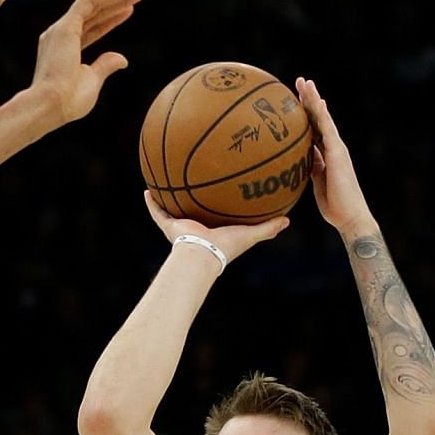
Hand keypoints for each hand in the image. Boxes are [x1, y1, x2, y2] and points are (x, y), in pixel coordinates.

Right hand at [29, 0, 146, 122]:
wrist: (51, 106)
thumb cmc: (69, 101)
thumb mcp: (92, 81)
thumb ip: (105, 66)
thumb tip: (122, 59)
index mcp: (65, 49)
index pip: (93, 27)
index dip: (112, 17)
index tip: (131, 9)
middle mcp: (60, 35)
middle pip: (95, 11)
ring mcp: (61, 29)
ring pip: (93, 2)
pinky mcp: (65, 26)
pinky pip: (88, 2)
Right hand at [144, 191, 287, 264]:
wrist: (203, 253)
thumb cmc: (226, 246)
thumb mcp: (250, 234)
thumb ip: (268, 228)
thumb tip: (287, 220)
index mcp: (213, 230)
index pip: (215, 218)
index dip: (216, 209)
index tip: (218, 196)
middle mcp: (196, 228)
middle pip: (192, 212)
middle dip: (191, 201)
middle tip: (192, 184)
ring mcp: (181, 226)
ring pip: (172, 210)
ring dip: (169, 198)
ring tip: (165, 181)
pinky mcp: (169, 225)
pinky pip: (157, 212)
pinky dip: (151, 202)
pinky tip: (147, 189)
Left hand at [296, 77, 374, 233]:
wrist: (349, 216)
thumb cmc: (333, 204)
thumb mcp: (316, 182)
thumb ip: (310, 168)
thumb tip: (296, 161)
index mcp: (326, 154)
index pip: (313, 128)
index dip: (305, 112)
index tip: (295, 98)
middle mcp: (332, 147)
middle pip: (318, 118)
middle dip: (309, 99)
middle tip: (299, 81)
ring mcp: (336, 148)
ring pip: (324, 118)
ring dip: (314, 99)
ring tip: (306, 82)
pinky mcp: (338, 153)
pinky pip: (329, 130)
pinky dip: (323, 115)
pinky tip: (317, 101)